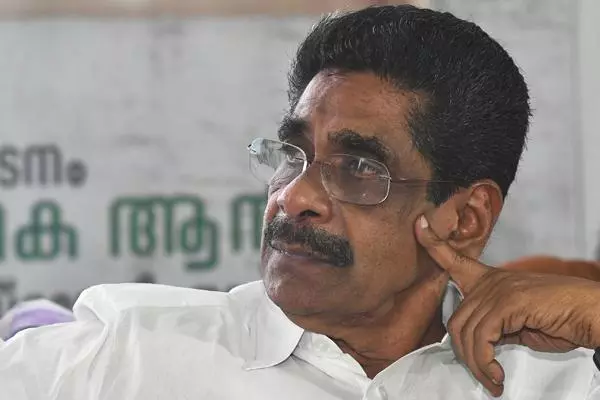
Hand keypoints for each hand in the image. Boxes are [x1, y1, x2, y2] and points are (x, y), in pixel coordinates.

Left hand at [415, 215, 599, 396]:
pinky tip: (497, 376)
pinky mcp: (507, 303)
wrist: (588, 313)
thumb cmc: (558, 319)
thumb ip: (494, 325)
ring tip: (491, 380)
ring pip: (467, 332)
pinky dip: (486, 362)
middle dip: (464, 352)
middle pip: (456, 320)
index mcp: (490, 279)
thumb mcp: (518, 322)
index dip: (434, 243)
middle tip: (482, 374)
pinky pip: (482, 337)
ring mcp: (497, 289)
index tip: (419, 225)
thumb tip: (479, 343)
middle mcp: (490, 281)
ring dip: (476, 363)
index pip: (455, 258)